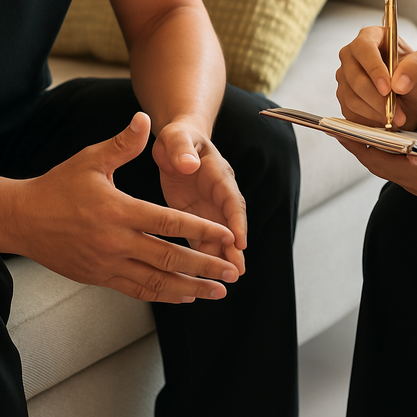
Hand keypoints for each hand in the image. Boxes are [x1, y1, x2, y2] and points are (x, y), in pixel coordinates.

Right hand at [9, 113, 240, 302]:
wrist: (22, 219)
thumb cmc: (58, 186)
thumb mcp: (90, 160)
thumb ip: (123, 144)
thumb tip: (144, 118)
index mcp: (119, 211)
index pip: (169, 223)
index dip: (201, 230)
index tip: (227, 236)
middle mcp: (115, 241)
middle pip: (168, 257)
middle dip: (204, 266)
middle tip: (232, 272)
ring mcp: (107, 264)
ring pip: (156, 281)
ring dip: (190, 288)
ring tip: (216, 292)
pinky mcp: (99, 278)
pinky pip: (137, 290)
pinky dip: (163, 294)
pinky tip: (183, 297)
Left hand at [152, 120, 246, 274]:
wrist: (177, 143)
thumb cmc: (179, 138)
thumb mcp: (177, 137)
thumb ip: (182, 148)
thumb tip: (188, 164)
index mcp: (218, 174)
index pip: (232, 200)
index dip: (236, 221)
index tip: (239, 240)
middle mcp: (218, 195)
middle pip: (231, 224)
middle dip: (235, 247)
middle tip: (238, 270)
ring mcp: (209, 208)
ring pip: (218, 236)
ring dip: (222, 256)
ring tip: (228, 279)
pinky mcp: (194, 217)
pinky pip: (202, 238)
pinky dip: (204, 256)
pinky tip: (204, 275)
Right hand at [336, 26, 416, 129]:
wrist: (409, 95)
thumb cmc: (412, 74)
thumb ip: (415, 67)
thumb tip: (399, 84)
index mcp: (370, 37)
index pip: (364, 49)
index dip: (374, 69)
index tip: (387, 88)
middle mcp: (352, 56)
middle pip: (355, 78)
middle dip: (376, 98)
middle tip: (394, 110)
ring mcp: (345, 77)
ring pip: (352, 98)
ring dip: (375, 112)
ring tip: (395, 117)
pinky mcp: (343, 97)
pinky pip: (350, 112)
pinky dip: (368, 120)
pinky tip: (383, 119)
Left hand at [337, 136, 416, 238]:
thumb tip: (412, 155)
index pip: (380, 161)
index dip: (356, 145)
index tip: (336, 130)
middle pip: (378, 162)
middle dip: (356, 144)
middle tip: (336, 126)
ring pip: (388, 163)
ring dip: (370, 147)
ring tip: (354, 129)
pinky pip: (401, 165)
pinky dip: (389, 151)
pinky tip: (390, 140)